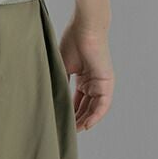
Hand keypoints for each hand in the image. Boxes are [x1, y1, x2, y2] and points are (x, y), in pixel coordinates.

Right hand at [59, 17, 114, 131]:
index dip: (69, 111)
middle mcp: (93, 82)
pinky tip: (87, 125)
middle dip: (76, 119)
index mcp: (83, 77)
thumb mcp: (62, 65)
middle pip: (85, 106)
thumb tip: (50, 98)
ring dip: (85, 120)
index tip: (60, 120)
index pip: (76, 99)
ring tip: (74, 131)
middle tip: (66, 130)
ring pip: (94, 108)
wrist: (85, 27)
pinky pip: (102, 104)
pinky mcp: (107, 82)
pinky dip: (95, 116)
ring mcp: (101, 83)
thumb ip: (60, 81)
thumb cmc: (73, 40)